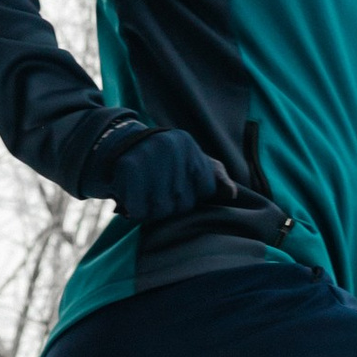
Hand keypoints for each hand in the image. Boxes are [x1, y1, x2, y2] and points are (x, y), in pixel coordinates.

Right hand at [105, 125, 228, 220]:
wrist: (123, 145)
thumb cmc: (167, 160)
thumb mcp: (195, 161)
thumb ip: (216, 177)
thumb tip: (233, 194)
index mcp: (190, 148)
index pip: (206, 190)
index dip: (194, 195)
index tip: (181, 186)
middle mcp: (172, 150)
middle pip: (184, 203)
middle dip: (172, 205)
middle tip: (159, 192)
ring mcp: (149, 158)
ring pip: (162, 209)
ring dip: (153, 211)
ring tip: (147, 196)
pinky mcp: (129, 170)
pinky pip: (140, 209)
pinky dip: (136, 211)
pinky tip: (134, 198)